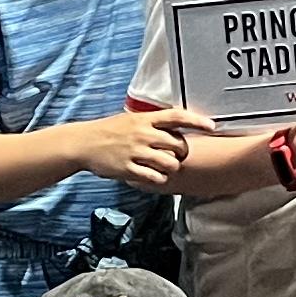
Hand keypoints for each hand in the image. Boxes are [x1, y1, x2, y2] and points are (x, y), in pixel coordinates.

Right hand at [71, 110, 199, 190]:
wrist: (84, 143)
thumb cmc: (110, 131)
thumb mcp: (131, 119)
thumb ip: (153, 123)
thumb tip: (178, 126)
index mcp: (145, 119)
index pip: (177, 116)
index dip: (197, 121)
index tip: (211, 127)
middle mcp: (143, 134)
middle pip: (178, 145)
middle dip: (182, 153)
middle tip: (176, 156)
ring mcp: (136, 152)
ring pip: (170, 163)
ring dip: (171, 168)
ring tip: (163, 168)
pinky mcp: (129, 169)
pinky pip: (155, 178)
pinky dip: (159, 179)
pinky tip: (153, 176)